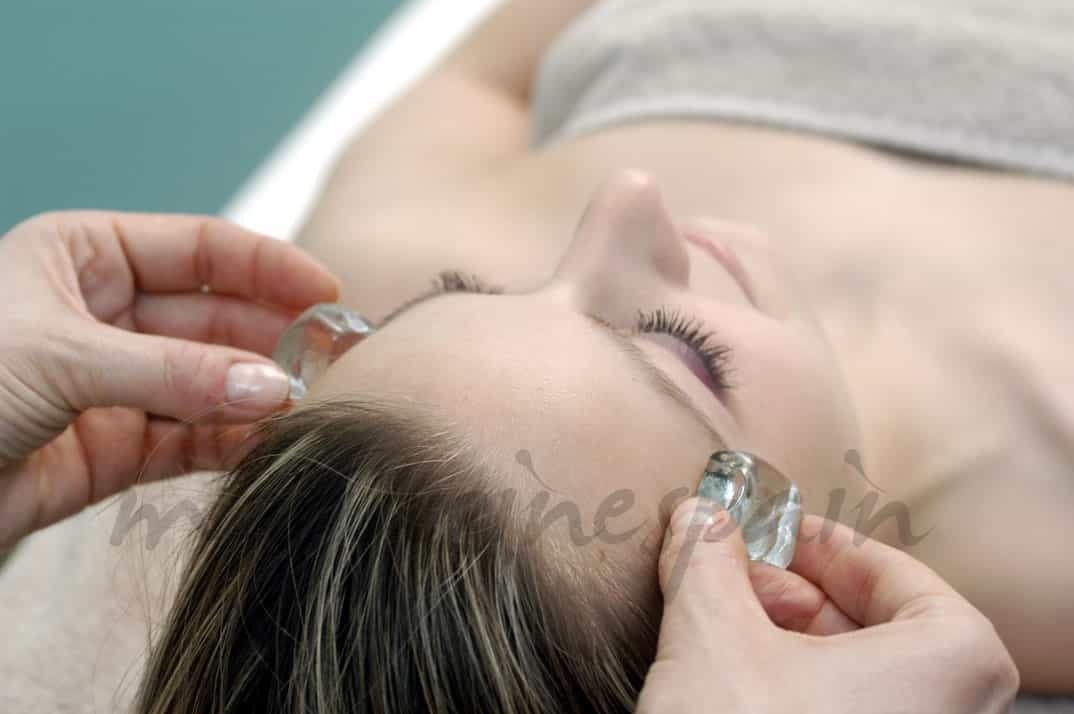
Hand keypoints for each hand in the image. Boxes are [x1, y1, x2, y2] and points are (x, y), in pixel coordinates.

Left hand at [0, 211, 339, 547]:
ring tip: (313, 403)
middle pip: (214, 319)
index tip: (325, 290)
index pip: (200, 249)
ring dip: (258, 393)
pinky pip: (191, 439)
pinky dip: (231, 442)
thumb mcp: (61, 357)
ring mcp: (116, 384)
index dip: (266, 266)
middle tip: (334, 357)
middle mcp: (105, 316)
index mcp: (83, 258)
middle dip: (272, 337)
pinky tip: (268, 441)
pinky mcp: (115, 450)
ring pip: (210, 382)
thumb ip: (174, 373)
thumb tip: (275, 388)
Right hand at [636, 498, 1018, 713]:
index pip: (896, 574)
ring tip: (717, 627)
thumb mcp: (712, 637)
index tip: (775, 531)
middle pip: (874, 627)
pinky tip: (734, 685)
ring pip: (858, 682)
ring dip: (783, 643)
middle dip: (790, 594)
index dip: (824, 544)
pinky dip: (793, 694)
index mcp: (951, 666)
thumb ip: (707, 561)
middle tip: (730, 575)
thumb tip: (698, 519)